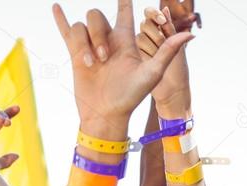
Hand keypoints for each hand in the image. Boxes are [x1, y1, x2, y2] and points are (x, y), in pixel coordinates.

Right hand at [53, 0, 193, 139]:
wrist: (106, 115)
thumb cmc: (131, 97)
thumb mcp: (152, 73)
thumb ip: (168, 51)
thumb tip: (190, 34)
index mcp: (125, 40)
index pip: (125, 11)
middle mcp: (107, 40)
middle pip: (97, 16)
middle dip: (98, 34)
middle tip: (104, 59)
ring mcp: (90, 47)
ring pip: (81, 26)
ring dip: (84, 43)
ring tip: (92, 64)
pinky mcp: (76, 56)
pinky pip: (67, 31)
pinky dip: (61, 19)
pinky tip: (56, 7)